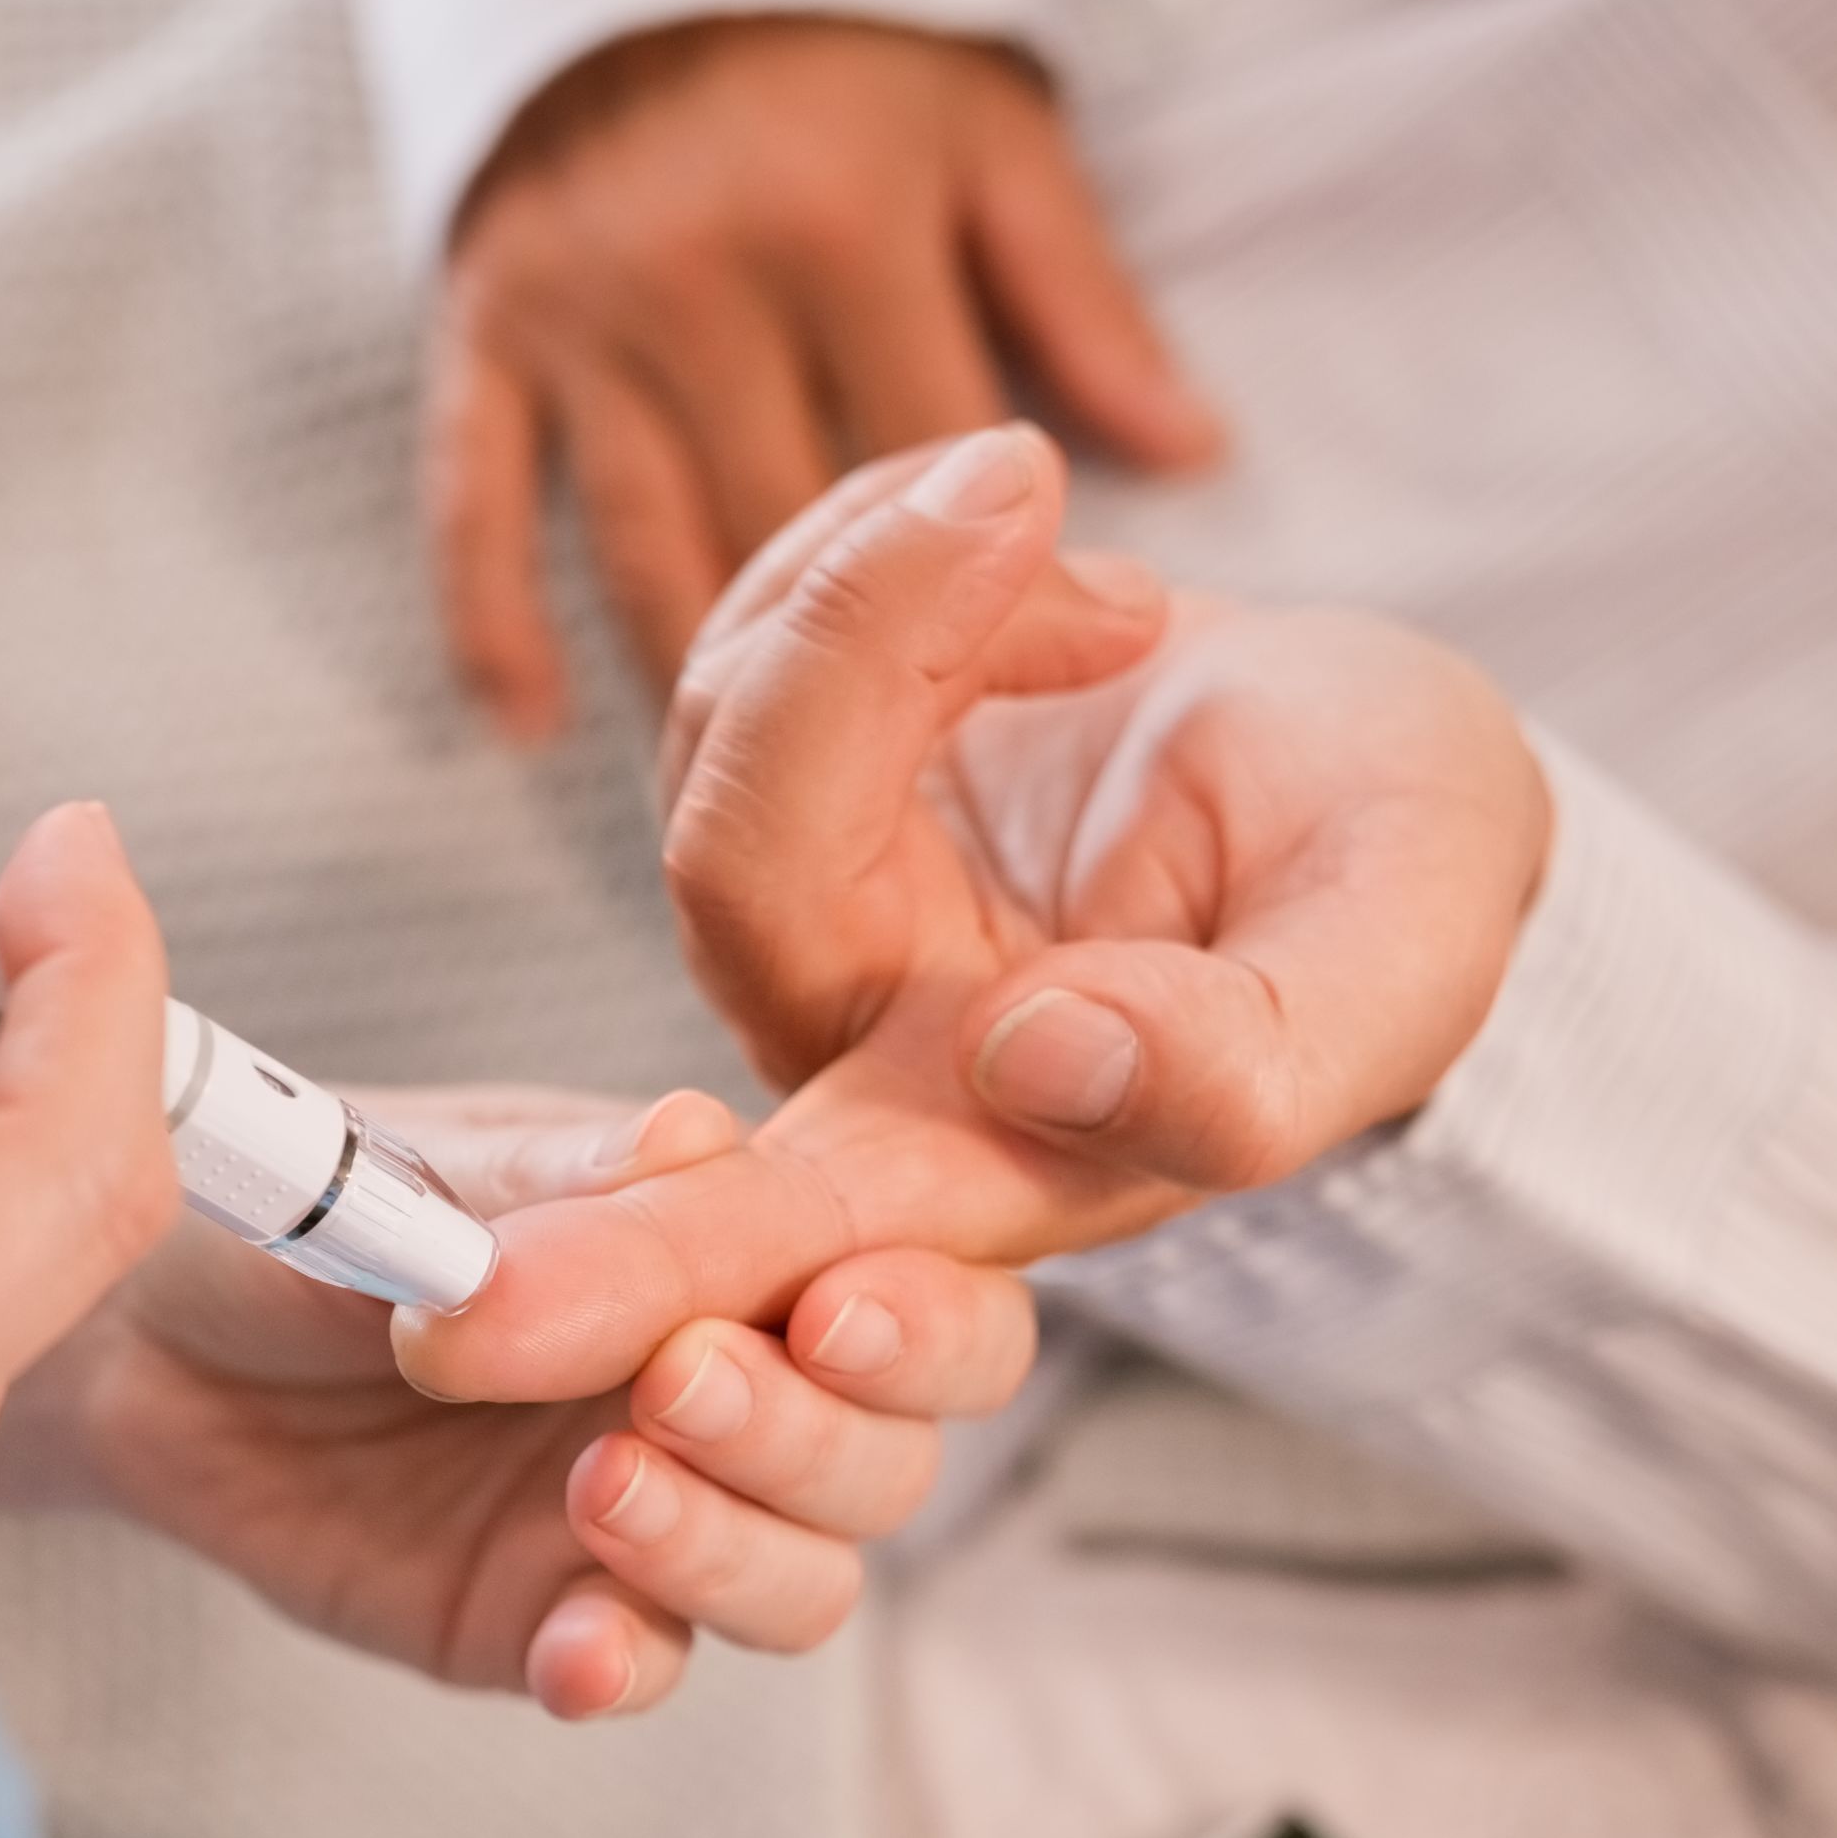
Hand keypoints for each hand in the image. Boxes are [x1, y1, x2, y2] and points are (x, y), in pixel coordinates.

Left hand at [0, 1080, 1037, 1717]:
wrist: (134, 1329)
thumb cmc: (299, 1206)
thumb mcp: (414, 1168)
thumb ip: (558, 1186)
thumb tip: (700, 1142)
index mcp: (738, 1238)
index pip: (909, 1275)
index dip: (914, 1305)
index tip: (827, 1306)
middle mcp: (734, 1377)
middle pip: (891, 1448)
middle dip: (813, 1430)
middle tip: (678, 1386)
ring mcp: (657, 1513)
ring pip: (807, 1574)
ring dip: (731, 1542)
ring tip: (599, 1488)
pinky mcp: (555, 1617)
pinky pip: (648, 1663)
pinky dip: (627, 1659)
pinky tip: (573, 1648)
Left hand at [401, 425, 1550, 1407]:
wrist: (1369, 754)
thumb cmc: (1394, 882)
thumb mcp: (1393, 964)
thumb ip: (1244, 1062)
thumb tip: (1039, 1058)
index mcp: (992, 1164)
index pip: (791, 1237)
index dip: (659, 1276)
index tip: (505, 1321)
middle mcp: (857, 1053)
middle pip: (686, 998)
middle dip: (596, 967)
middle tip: (442, 1203)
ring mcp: (809, 900)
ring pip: (736, 746)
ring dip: (884, 600)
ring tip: (1055, 516)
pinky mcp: (788, 765)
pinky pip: (759, 633)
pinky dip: (887, 543)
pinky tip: (1019, 524)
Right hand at [434, 15, 1223, 740]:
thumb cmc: (842, 65)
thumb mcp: (987, 140)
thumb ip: (1083, 299)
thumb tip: (1194, 449)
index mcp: (834, 233)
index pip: (931, 456)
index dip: (1009, 575)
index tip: (1069, 667)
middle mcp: (695, 288)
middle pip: (784, 529)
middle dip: (863, 678)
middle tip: (928, 793)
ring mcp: (578, 328)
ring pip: (644, 548)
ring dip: (699, 692)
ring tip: (768, 807)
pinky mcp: (481, 346)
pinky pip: (478, 506)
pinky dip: (492, 624)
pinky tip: (531, 729)